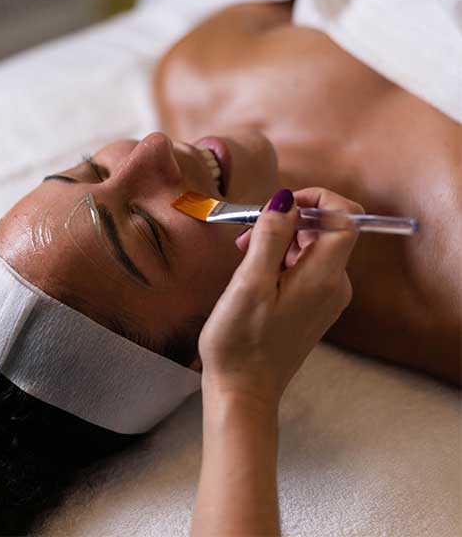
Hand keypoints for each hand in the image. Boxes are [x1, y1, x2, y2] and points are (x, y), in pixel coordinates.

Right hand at [198, 187, 363, 409]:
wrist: (244, 389)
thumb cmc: (241, 340)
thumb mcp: (250, 282)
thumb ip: (271, 236)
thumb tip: (286, 199)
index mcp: (324, 276)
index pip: (346, 217)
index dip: (318, 199)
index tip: (282, 205)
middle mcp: (334, 284)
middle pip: (325, 229)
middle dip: (287, 221)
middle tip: (248, 234)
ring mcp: (326, 297)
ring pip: (311, 247)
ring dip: (280, 240)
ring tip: (244, 255)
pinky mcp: (314, 306)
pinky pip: (305, 267)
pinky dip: (281, 259)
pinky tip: (255, 273)